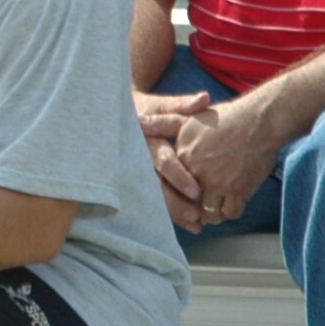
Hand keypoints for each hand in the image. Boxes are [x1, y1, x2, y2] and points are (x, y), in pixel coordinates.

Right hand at [133, 88, 209, 229]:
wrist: (120, 116)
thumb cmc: (148, 109)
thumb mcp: (163, 105)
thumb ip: (182, 105)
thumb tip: (204, 100)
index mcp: (147, 140)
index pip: (163, 161)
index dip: (179, 176)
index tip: (196, 191)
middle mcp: (140, 159)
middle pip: (158, 185)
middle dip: (176, 202)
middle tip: (196, 216)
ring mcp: (138, 172)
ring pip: (156, 196)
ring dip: (175, 212)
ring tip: (197, 225)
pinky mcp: (141, 181)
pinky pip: (155, 199)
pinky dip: (173, 213)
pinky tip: (191, 226)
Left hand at [175, 93, 282, 225]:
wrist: (260, 120)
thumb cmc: (225, 118)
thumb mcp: (189, 118)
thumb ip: (162, 124)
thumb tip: (138, 122)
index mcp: (182, 157)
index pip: (167, 187)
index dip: (173, 194)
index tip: (182, 194)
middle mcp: (196, 172)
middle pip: (187, 204)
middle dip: (191, 208)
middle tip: (197, 206)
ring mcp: (217, 183)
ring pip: (208, 213)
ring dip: (210, 213)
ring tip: (213, 205)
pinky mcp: (238, 191)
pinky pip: (229, 214)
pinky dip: (229, 211)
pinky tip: (229, 203)